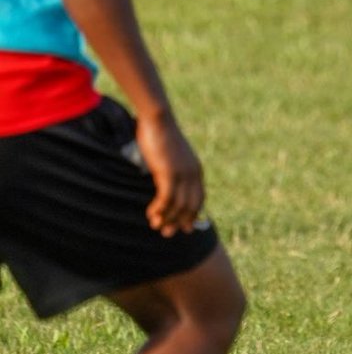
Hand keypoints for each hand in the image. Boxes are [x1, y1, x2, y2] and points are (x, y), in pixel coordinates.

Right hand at [137, 111, 204, 236]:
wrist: (159, 119)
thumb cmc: (161, 136)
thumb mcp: (171, 157)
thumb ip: (171, 171)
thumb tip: (165, 186)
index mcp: (196, 169)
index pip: (199, 198)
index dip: (193, 215)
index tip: (186, 228)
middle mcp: (193, 172)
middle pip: (190, 205)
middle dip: (179, 222)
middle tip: (166, 233)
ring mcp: (182, 172)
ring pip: (178, 205)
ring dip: (166, 218)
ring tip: (155, 225)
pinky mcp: (169, 172)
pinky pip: (166, 198)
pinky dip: (159, 209)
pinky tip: (150, 214)